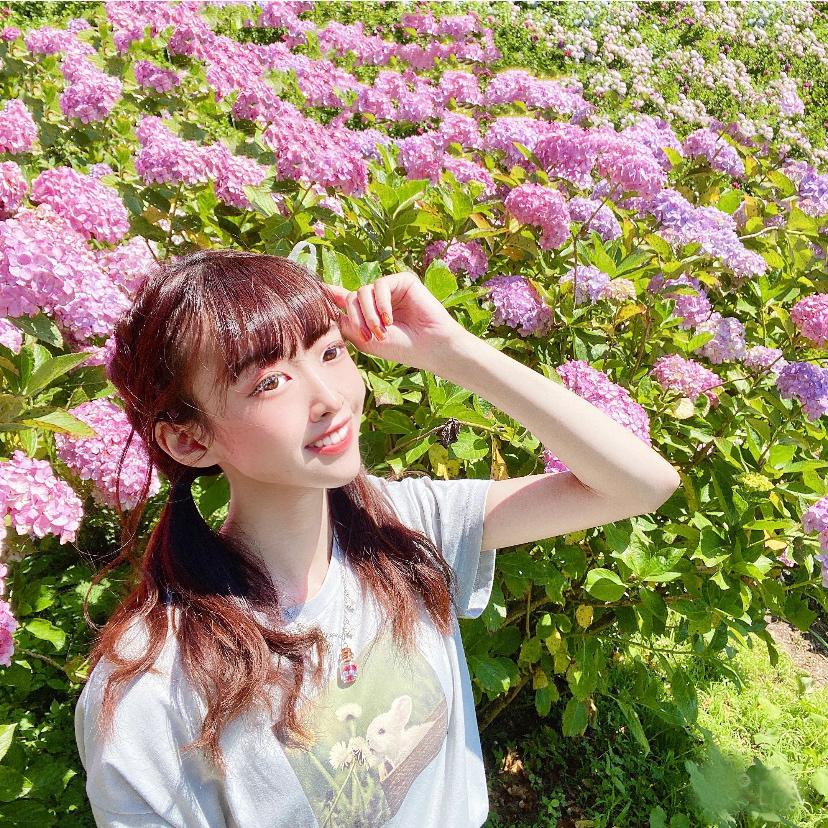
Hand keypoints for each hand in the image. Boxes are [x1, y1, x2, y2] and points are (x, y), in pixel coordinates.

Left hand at [322, 271, 467, 371]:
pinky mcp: (402, 281)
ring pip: (362, 291)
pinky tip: (390, 319)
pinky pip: (380, 285)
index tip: (313, 287)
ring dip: (368, 313)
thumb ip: (345, 321)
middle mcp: (377, 299)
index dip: (329, 293)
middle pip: (350, 297)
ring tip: (381, 331)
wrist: (429, 347)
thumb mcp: (364, 339)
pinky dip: (381, 304)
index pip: (344, 299)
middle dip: (356, 317)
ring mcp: (390, 289)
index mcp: (367, 313)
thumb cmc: (400, 348)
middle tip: (369, 336)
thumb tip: (328, 298)